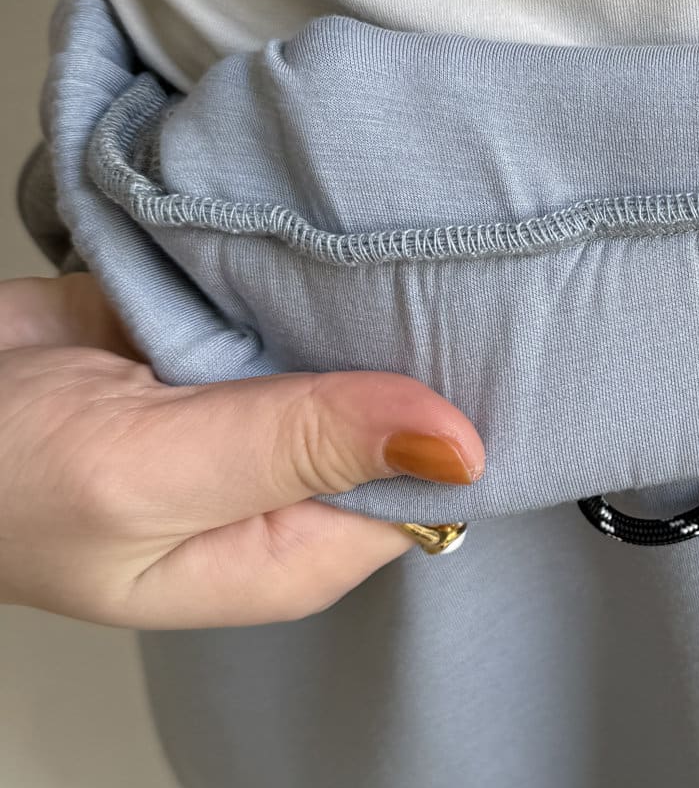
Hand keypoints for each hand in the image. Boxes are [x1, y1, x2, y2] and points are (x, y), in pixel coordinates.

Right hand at [0, 273, 483, 626]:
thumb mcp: (147, 473)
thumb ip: (296, 449)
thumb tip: (456, 443)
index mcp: (292, 552)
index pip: (426, 496)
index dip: (448, 424)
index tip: (463, 347)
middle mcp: (287, 488)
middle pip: (399, 422)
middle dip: (410, 357)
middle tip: (429, 276)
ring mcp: (254, 412)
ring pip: (351, 354)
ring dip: (355, 305)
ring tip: (380, 244)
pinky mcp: (217, 344)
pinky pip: (288, 304)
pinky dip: (291, 272)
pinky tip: (310, 236)